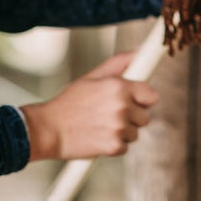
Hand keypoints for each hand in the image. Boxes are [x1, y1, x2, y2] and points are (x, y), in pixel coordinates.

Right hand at [20, 51, 159, 160]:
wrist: (48, 130)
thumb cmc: (68, 103)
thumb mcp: (92, 77)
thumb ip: (117, 64)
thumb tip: (136, 54)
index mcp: (119, 87)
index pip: (152, 95)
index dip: (143, 98)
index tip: (137, 100)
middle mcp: (122, 107)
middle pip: (145, 116)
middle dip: (132, 116)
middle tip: (111, 114)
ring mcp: (119, 128)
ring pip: (135, 133)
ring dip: (122, 131)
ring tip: (101, 125)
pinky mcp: (114, 147)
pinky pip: (125, 147)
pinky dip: (114, 145)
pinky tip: (98, 137)